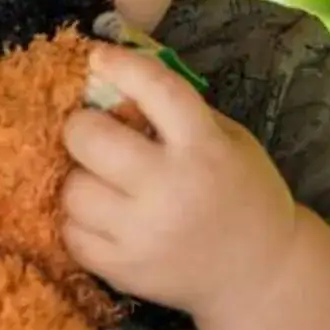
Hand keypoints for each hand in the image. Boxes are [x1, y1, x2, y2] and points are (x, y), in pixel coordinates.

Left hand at [61, 43, 301, 324]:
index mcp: (204, 148)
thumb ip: (178, 114)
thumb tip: (114, 83)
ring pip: (73, 189)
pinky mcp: (123, 270)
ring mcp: (142, 233)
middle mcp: (170, 189)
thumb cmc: (244, 194)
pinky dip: (80, 221)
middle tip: (93, 133)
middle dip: (83, 128)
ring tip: (104, 183)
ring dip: (81, 179)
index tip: (98, 56)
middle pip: (90, 139)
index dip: (122, 65)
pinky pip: (71, 233)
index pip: (158, 89)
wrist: (259, 273)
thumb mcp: (228, 141)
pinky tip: (105, 218)